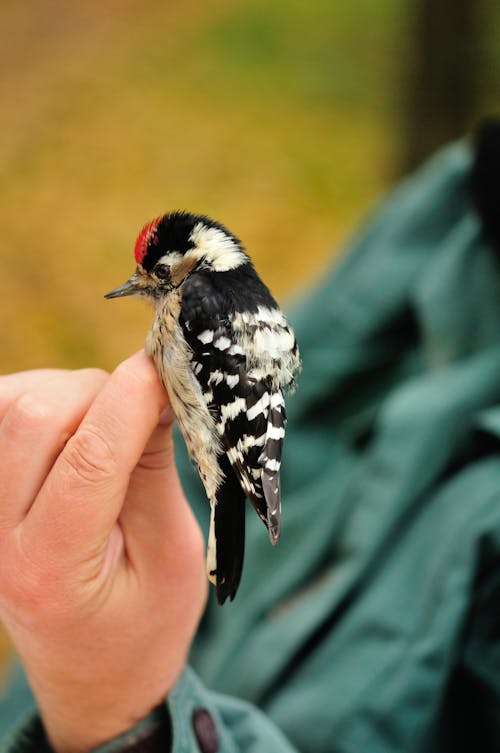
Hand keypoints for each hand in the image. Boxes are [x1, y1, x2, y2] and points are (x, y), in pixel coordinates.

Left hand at [0, 352, 206, 751]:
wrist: (92, 675)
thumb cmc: (144, 626)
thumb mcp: (173, 557)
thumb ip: (157, 472)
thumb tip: (157, 392)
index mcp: (53, 568)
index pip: (88, 459)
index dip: (132, 398)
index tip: (168, 367)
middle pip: (34, 418)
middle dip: (99, 392)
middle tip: (145, 405)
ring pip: (8, 404)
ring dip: (68, 393)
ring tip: (110, 422)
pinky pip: (0, 415)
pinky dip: (42, 400)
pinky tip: (76, 425)